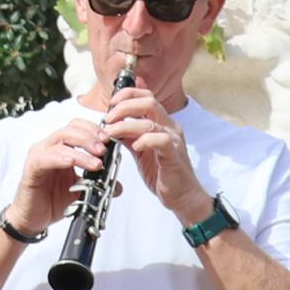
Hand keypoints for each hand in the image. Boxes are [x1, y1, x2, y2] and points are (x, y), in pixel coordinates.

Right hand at [11, 110, 108, 227]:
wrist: (33, 219)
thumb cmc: (52, 201)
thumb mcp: (81, 190)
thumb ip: (97, 183)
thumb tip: (117, 186)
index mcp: (61, 147)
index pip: (77, 126)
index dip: (94, 129)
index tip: (109, 140)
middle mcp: (49, 147)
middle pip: (70, 128)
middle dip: (91, 137)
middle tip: (104, 150)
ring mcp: (39, 155)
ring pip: (61, 140)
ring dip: (81, 149)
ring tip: (96, 163)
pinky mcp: (32, 168)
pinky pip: (46, 158)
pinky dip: (61, 158)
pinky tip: (72, 163)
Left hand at [104, 77, 209, 220]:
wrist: (181, 195)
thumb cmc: (162, 172)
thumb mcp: (140, 150)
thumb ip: (129, 136)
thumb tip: (111, 125)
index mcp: (162, 123)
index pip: (147, 96)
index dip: (128, 94)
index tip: (111, 103)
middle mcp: (169, 127)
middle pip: (148, 102)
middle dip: (123, 106)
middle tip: (108, 119)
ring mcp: (173, 139)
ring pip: (150, 121)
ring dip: (125, 125)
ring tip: (111, 133)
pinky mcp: (173, 154)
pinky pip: (160, 140)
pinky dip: (145, 140)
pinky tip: (134, 147)